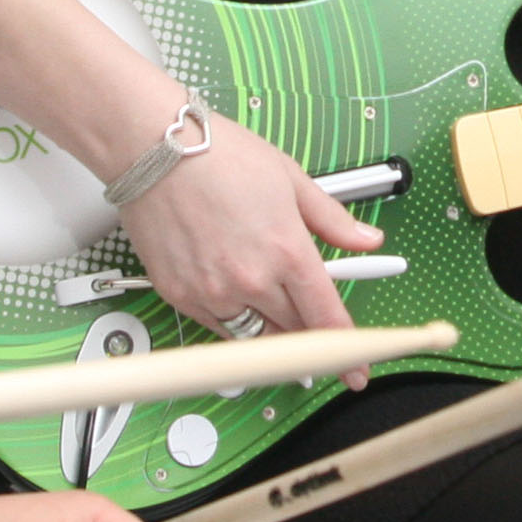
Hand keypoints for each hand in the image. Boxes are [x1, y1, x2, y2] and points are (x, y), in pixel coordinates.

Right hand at [115, 113, 386, 388]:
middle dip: (308, 334)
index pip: (326, 318)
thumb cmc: (219, 155)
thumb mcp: (291, 179)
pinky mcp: (180, 296)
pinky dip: (235, 320)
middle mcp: (251, 281)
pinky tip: (237, 294)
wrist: (153, 149)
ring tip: (272, 302)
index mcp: (288, 252)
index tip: (355, 372)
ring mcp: (213, 293)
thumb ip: (333, 219)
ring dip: (272, 330)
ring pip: (255, 337)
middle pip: (293, 332)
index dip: (345, 353)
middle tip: (309, 322)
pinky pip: (218, 327)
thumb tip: (368, 239)